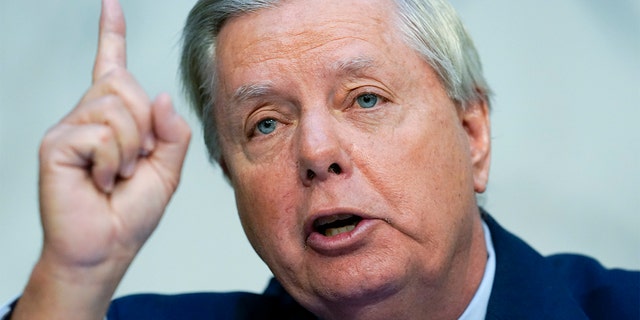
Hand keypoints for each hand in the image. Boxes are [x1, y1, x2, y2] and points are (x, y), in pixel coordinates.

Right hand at [13, 0, 190, 317]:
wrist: (106, 248)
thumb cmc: (131, 213)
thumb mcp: (167, 170)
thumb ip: (172, 133)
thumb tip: (160, 95)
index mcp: (114, 119)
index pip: (111, 66)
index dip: (112, 34)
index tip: (111, 4)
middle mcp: (88, 116)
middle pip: (125, 84)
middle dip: (144, 125)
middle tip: (136, 161)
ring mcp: (70, 128)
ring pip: (116, 107)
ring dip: (131, 148)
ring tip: (117, 174)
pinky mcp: (56, 143)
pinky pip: (101, 134)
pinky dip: (113, 162)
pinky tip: (101, 182)